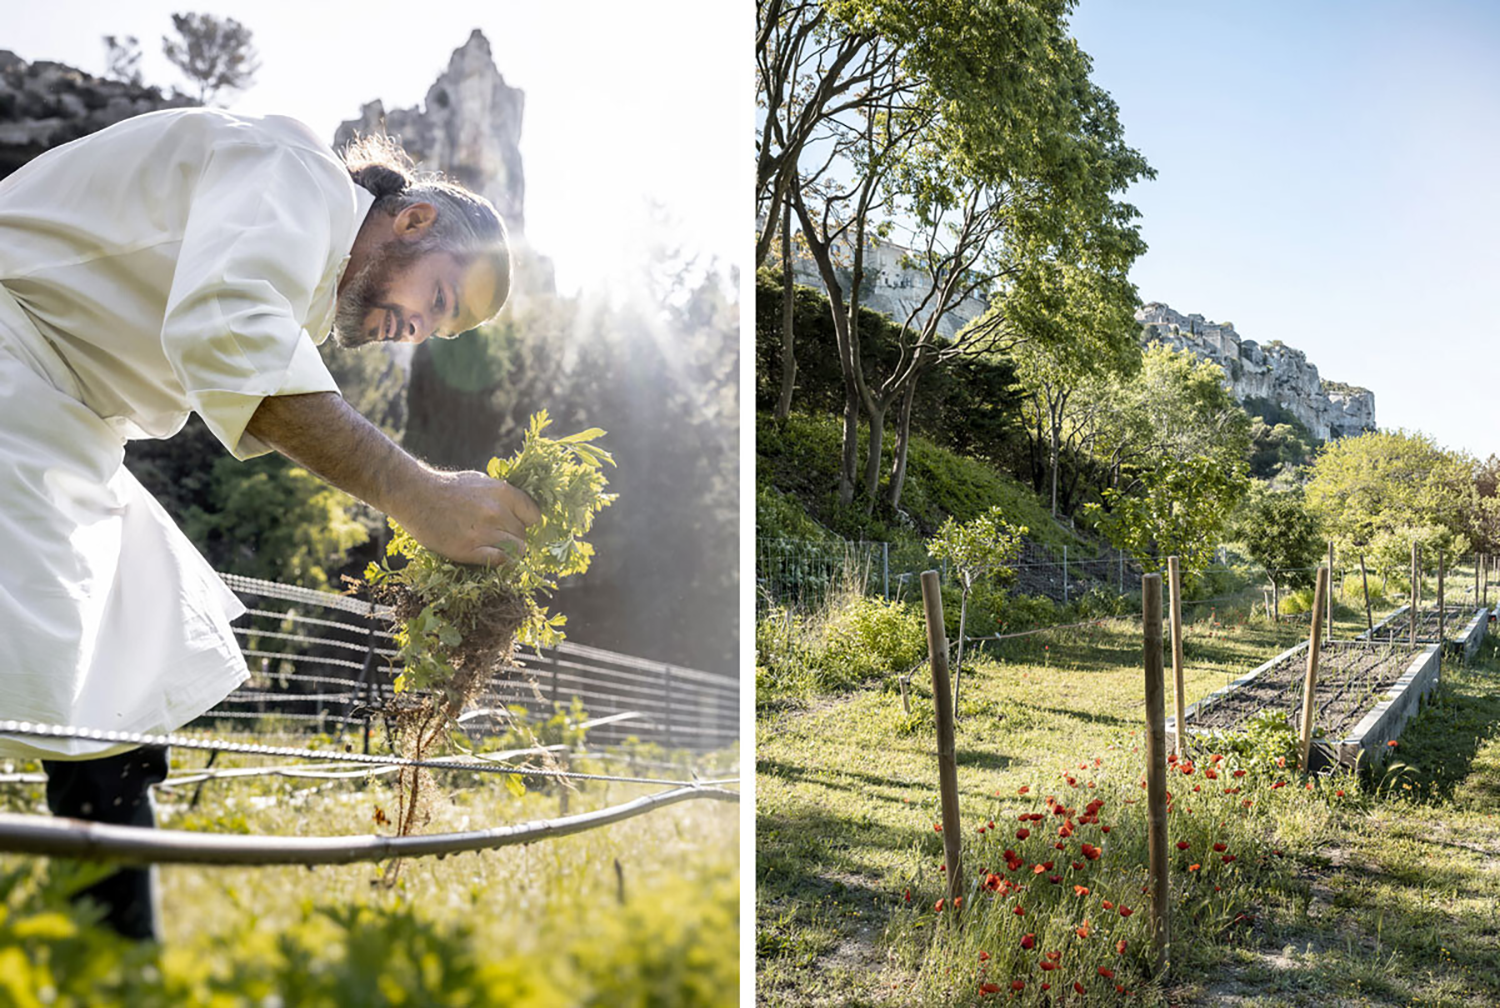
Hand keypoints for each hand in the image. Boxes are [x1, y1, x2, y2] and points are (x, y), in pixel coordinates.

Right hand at [395, 470, 541, 565]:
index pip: (534, 515)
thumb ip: (500, 495)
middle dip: (515, 538)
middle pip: (524, 535)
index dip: (526, 523)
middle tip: (500, 539)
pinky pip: (501, 561)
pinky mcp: (469, 549)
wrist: (414, 495)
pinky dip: (501, 563)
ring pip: (518, 550)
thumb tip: (518, 509)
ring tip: (496, 549)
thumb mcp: (479, 481)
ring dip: (510, 552)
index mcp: (503, 492)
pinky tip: (492, 558)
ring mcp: (484, 531)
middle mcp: (497, 511)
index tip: (517, 526)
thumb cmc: (446, 487)